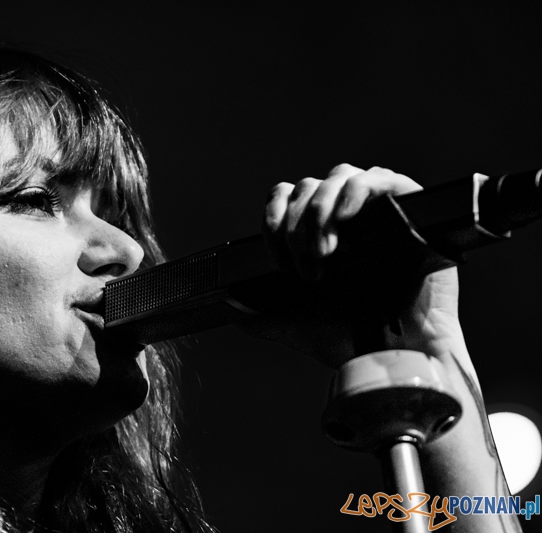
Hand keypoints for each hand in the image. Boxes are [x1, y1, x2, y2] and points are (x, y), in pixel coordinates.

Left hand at [241, 164, 467, 369]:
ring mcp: (378, 211)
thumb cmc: (351, 340)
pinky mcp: (413, 210)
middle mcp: (346, 218)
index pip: (286, 197)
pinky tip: (345, 219)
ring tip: (325, 252)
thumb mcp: (295, 325)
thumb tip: (236, 309)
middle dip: (297, 226)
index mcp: (319, 234)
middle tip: (307, 267)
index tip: (277, 258)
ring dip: (320, 210)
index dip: (274, 219)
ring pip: (339, 176)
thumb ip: (265, 314)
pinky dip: (357, 191)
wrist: (396, 358)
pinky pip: (382, 179)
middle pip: (308, 187)